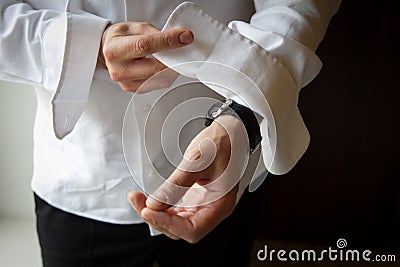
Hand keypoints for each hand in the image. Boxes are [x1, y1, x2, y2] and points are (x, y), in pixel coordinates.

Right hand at [97, 21, 193, 91]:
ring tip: (172, 56)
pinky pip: (158, 84)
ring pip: (160, 78)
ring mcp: (127, 83)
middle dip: (173, 57)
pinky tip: (165, 66)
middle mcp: (119, 69)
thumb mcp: (134, 27)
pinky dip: (166, 74)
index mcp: (115, 50)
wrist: (109, 51)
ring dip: (172, 67)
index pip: (145, 46)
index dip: (168, 41)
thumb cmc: (121, 38)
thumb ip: (155, 33)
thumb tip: (178, 38)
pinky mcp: (136, 90)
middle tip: (184, 47)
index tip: (185, 37)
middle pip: (154, 67)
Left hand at [128, 115, 248, 242]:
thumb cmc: (221, 144)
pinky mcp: (195, 200)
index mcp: (220, 204)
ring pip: (176, 223)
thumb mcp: (197, 161)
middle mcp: (213, 209)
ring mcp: (204, 205)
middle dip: (157, 218)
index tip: (149, 211)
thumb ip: (176, 184)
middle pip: (181, 229)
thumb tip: (155, 203)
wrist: (228, 132)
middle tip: (139, 202)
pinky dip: (161, 208)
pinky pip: (176, 212)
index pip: (192, 229)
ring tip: (139, 199)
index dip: (168, 224)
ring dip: (156, 215)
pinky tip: (150, 201)